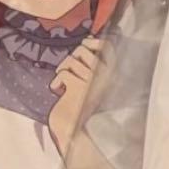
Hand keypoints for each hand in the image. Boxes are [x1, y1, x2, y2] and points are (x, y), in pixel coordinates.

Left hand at [48, 36, 109, 153]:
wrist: (74, 130)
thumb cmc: (81, 105)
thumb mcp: (93, 81)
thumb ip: (94, 62)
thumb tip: (88, 39)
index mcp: (112, 74)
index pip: (107, 46)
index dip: (94, 41)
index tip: (85, 45)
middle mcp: (105, 77)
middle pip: (84, 48)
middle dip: (72, 57)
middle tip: (69, 71)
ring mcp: (93, 82)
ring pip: (71, 59)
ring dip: (62, 70)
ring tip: (64, 84)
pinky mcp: (79, 89)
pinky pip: (63, 72)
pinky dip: (56, 82)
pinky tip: (58, 91)